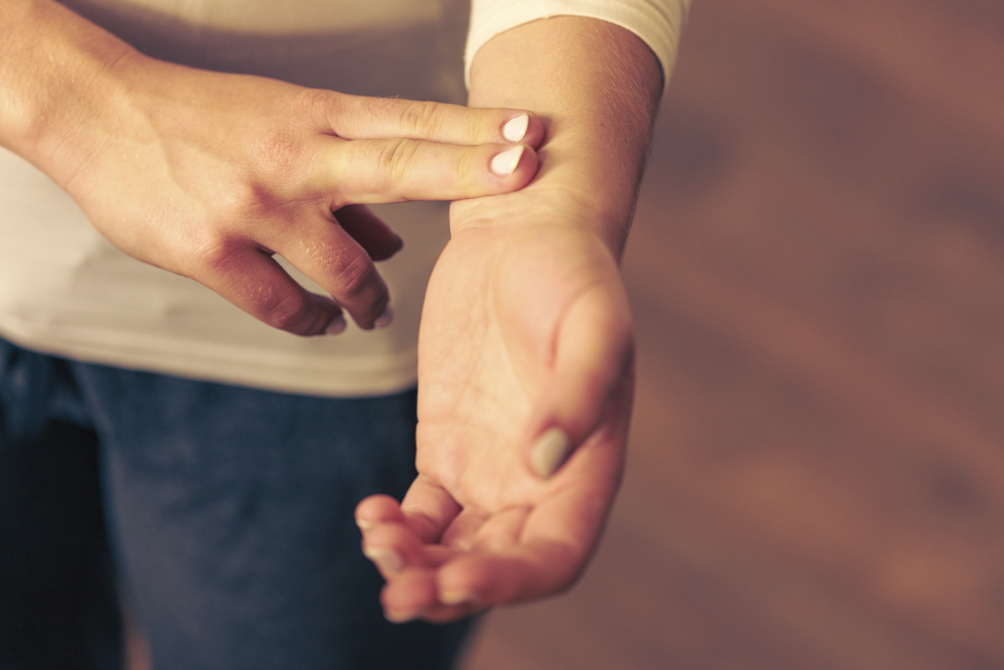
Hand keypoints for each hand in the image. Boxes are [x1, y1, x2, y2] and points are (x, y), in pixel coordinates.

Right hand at [41, 52, 541, 334]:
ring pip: (347, 268)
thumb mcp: (282, 130)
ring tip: (373, 312)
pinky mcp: (210, 252)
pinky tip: (318, 321)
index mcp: (314, 115)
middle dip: (467, 171)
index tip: (531, 132)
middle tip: (524, 174)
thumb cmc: (204, 121)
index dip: (472, 129)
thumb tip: (397, 245)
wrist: (98, 113)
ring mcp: (254, 205)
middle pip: (397, 164)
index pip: (409, 120)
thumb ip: (346, 184)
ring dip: (373, 300)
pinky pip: (285, 307)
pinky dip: (312, 321)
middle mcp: (293, 156)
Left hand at [356, 190, 633, 621]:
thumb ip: (578, 393)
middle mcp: (540, 481)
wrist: (520, 230)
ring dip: (415, 567)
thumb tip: (544, 464)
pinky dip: (396, 529)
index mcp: (587, 466)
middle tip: (397, 591)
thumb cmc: (571, 271)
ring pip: (453, 548)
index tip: (454, 577)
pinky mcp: (447, 445)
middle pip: (496, 566)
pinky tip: (369, 515)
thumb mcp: (591, 322)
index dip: (508, 583)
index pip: (555, 556)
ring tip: (376, 542)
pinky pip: (422, 513)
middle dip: (448, 589)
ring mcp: (491, 466)